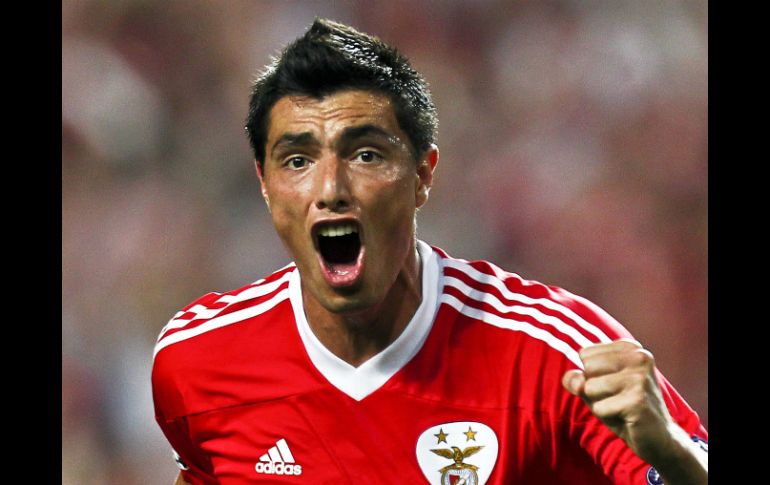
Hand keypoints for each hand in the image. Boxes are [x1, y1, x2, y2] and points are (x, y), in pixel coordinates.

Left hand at [562, 339, 675, 465]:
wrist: (657, 438)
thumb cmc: (621, 408)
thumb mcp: (594, 388)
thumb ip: (577, 379)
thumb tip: (575, 381)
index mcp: (630, 347)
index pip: (585, 354)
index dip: (592, 375)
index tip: (614, 385)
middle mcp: (639, 356)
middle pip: (587, 368)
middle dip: (594, 389)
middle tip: (617, 398)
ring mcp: (640, 377)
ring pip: (590, 387)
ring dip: (599, 404)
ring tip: (620, 407)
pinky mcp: (638, 400)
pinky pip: (599, 408)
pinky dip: (606, 416)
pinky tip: (626, 417)